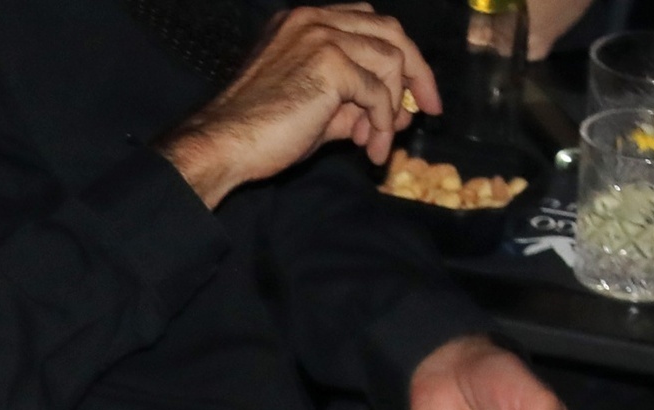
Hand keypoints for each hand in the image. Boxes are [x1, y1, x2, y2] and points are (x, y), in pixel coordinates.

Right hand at [159, 6, 443, 207]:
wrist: (224, 145)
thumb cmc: (259, 133)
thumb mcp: (316, 112)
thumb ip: (356, 105)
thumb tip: (401, 115)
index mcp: (305, 22)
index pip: (369, 24)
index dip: (398, 56)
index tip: (415, 93)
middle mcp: (315, 19)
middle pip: (390, 31)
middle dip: (417, 72)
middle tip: (429, 109)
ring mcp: (322, 36)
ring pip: (389, 62)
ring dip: (393, 109)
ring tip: (380, 145)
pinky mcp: (330, 62)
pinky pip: (376, 92)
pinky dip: (383, 122)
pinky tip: (371, 148)